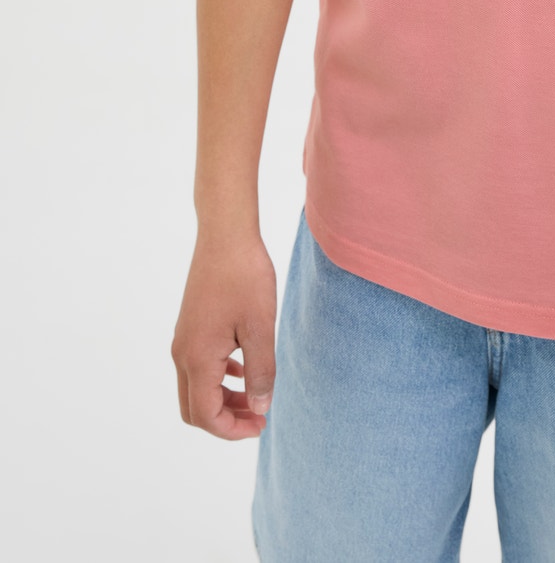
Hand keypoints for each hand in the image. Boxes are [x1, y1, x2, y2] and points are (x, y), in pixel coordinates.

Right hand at [171, 225, 277, 438]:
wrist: (225, 235)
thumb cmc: (245, 277)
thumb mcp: (260, 327)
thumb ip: (261, 372)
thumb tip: (260, 408)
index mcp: (197, 358)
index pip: (206, 415)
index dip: (232, 430)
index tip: (261, 425)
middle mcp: (182, 353)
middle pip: (195, 408)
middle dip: (225, 419)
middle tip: (259, 417)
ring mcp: (184, 339)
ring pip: (197, 387)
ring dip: (223, 399)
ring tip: (256, 397)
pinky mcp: (191, 326)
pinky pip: (199, 366)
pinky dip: (219, 377)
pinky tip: (243, 369)